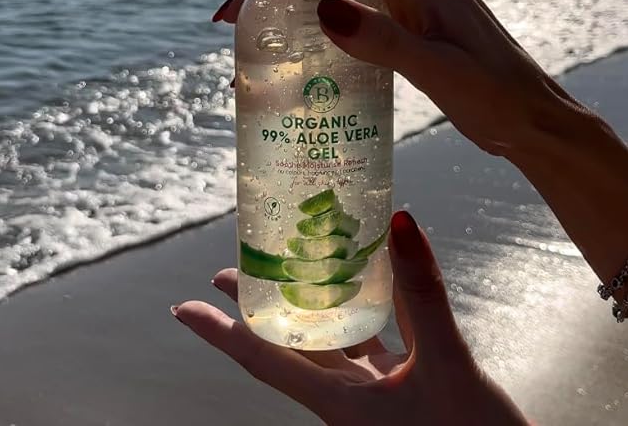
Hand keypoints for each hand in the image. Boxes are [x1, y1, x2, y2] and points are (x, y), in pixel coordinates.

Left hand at [173, 211, 527, 424]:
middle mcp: (347, 397)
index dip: (219, 333)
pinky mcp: (403, 384)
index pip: (263, 361)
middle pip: (288, 343)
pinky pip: (373, 337)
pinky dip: (367, 306)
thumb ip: (424, 295)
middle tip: (232, 268)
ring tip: (291, 264)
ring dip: (308, 303)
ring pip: (330, 337)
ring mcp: (374, 391)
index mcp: (340, 404)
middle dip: (257, 308)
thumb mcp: (445, 363)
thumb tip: (401, 222)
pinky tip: (369, 277)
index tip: (181, 308)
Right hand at [214, 0, 587, 158]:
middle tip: (232, 12)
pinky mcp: (398, 30)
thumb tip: (323, 10)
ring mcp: (402, 4)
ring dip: (290, 3)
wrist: (525, 120)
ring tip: (246, 36)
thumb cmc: (497, 92)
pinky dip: (315, 27)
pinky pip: (347, 16)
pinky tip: (291, 55)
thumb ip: (385, 42)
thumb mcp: (440, 70)